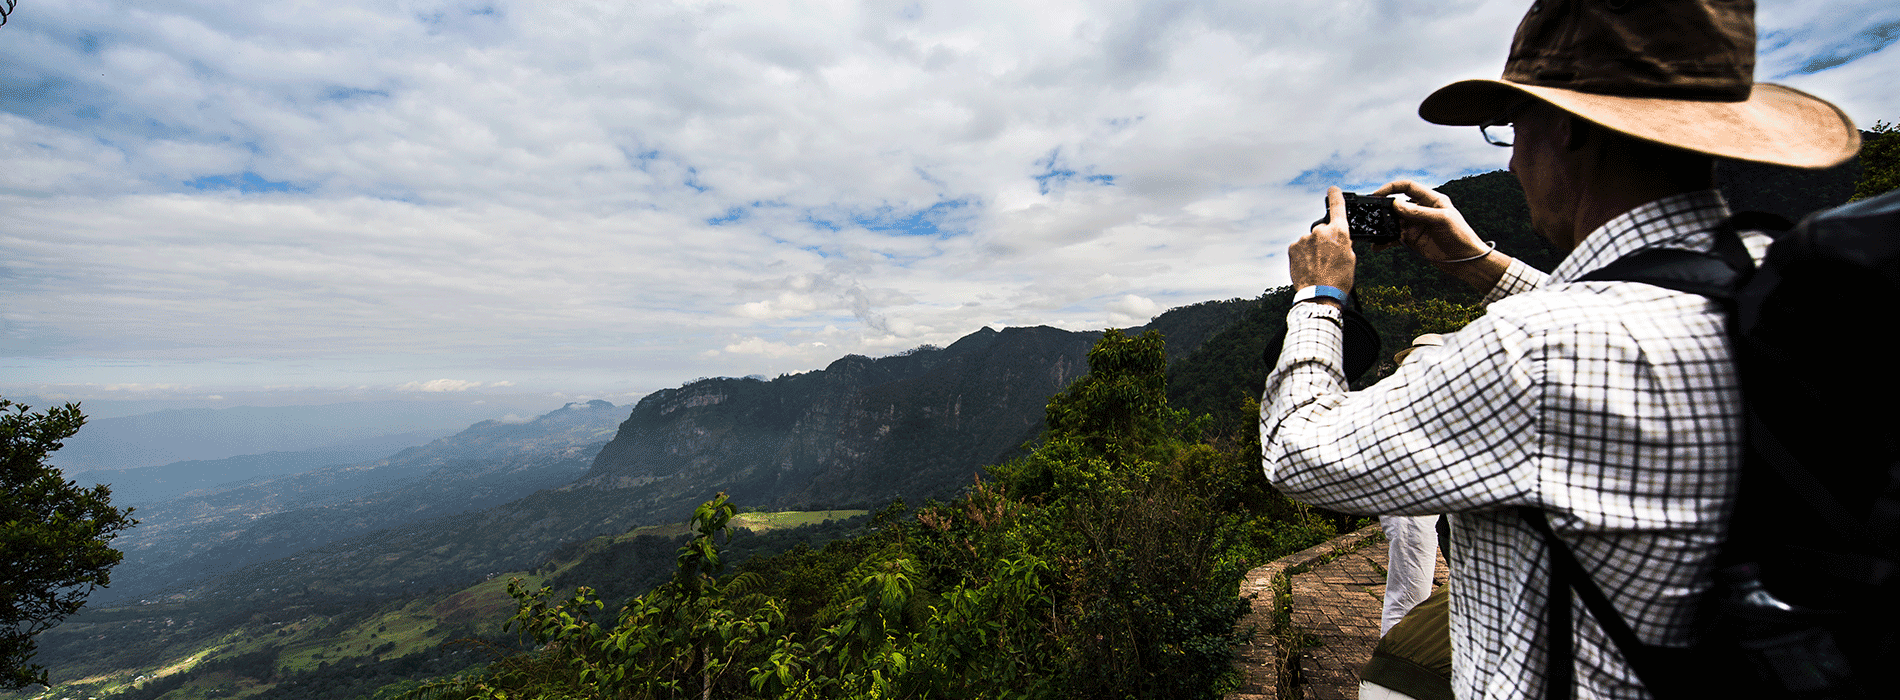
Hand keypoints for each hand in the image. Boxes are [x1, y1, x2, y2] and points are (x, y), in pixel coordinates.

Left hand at [1288, 186, 1355, 295]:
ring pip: (1310, 241)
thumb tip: (1335, 239)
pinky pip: (1299, 248)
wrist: (1320, 295)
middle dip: (1324, 241)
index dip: (1335, 196)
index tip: (1332, 189)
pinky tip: (1308, 267)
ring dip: (1312, 250)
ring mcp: (1305, 239)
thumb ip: (1342, 242)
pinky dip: (1302, 255)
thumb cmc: (1338, 280)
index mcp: (1339, 232)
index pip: (1337, 207)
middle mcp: (1320, 231)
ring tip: (1317, 267)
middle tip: (1327, 259)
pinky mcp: (1293, 247)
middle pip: (1322, 231)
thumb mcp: (1350, 258)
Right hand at [1372, 180, 1486, 262]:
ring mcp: (1416, 225)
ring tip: (1373, 233)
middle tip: (1371, 215)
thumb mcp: (1442, 220)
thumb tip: (1396, 204)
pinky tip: (1378, 245)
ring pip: (1394, 222)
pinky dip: (1385, 241)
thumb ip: (1419, 212)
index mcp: (1432, 200)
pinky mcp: (1412, 239)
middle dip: (1384, 209)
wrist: (1466, 260)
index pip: (1407, 187)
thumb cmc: (1461, 236)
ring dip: (1383, 227)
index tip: (1377, 195)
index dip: (1391, 188)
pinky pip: (1395, 237)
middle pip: (1397, 204)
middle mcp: (1422, 210)